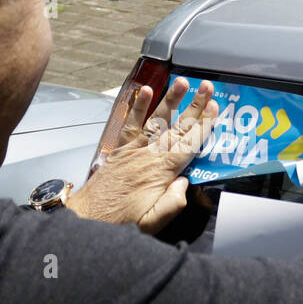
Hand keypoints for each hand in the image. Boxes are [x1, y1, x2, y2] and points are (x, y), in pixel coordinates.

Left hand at [66, 78, 218, 232]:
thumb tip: (185, 182)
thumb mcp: (153, 222)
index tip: (214, 107)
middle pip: (177, 127)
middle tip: (207, 87)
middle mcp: (149, 156)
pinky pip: (131, 124)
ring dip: (171, 100)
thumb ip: (173, 203)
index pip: (189, 144)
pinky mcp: (121, 150)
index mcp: (161, 172)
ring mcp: (134, 150)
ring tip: (182, 82)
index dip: (203, 125)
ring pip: (156, 120)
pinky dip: (138, 107)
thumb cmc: (122, 222)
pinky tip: (145, 91)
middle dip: (194, 106)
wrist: (88, 217)